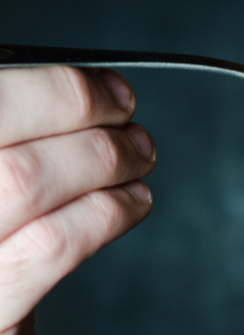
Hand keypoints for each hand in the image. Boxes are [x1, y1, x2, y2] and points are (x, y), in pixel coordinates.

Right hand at [0, 67, 155, 334]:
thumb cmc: (1, 229)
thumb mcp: (3, 164)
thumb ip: (21, 129)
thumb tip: (85, 92)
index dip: (60, 90)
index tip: (108, 91)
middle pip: (7, 138)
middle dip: (87, 119)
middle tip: (128, 125)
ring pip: (27, 182)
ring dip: (105, 162)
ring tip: (137, 158)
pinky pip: (51, 245)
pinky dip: (107, 213)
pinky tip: (130, 203)